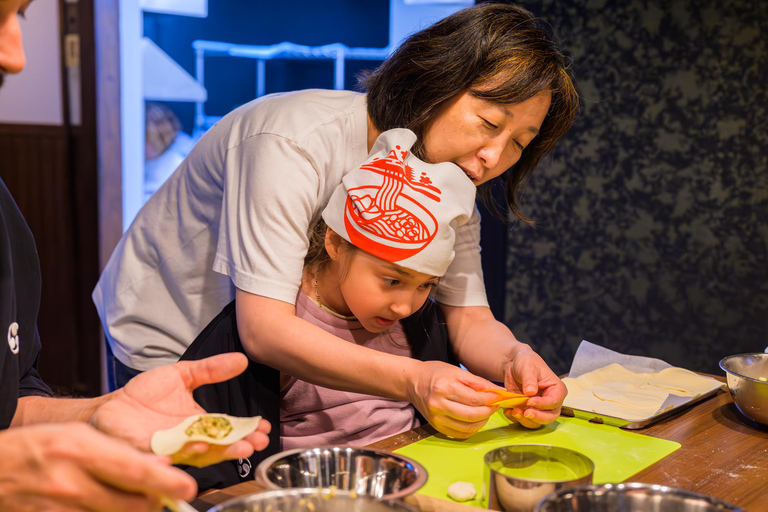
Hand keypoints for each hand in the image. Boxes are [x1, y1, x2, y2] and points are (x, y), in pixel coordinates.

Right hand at [0, 423, 195, 511]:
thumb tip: (161, 465)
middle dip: (153, 502)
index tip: (187, 488)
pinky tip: (103, 505)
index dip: (165, 483)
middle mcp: (71, 484)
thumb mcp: (79, 437)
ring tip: (130, 498)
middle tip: (160, 495)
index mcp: (80, 451)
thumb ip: (119, 452)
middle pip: (132, 505)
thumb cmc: (39, 448)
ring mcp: (60, 510)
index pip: (134, 471)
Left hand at [90, 353, 270, 466]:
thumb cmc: (147, 394)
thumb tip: (242, 359)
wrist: (111, 406)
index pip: (229, 429)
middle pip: (216, 446)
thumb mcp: (182, 374)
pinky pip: (155, 456)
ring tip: (225, 448)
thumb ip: (210, 370)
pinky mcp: (141, 450)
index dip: (247, 431)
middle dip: (236, 447)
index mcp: (199, 423)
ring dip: (208, 453)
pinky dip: (165, 457)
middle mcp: (187, 439)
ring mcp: (166, 447)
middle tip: (253, 445)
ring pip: (191, 455)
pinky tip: (178, 453)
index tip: (264, 429)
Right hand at [406, 360, 501, 438]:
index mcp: (444, 388)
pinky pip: (459, 434)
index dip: (490, 400)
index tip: (498, 397)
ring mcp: (436, 418)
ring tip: (485, 412)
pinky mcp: (436, 426)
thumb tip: (498, 391)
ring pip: (467, 427)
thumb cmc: (435, 373)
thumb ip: (478, 382)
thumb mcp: (456, 371)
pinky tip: (475, 420)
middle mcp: (438, 405)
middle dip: (488, 412)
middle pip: (472, 415)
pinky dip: (471, 429)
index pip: (474, 399)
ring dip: (482, 422)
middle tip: (494, 406)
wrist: (413, 381)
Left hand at [501, 349, 566, 427]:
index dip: (542, 404)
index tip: (529, 401)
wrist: (514, 365)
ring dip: (525, 420)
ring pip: (537, 422)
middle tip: (524, 413)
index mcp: (557, 389)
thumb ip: (529, 379)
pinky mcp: (528, 411)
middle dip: (537, 417)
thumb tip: (531, 392)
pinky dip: (516, 419)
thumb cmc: (526, 362)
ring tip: (514, 411)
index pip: (553, 402)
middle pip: (549, 417)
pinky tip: (508, 411)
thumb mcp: (527, 366)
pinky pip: (524, 421)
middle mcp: (551, 402)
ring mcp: (540, 408)